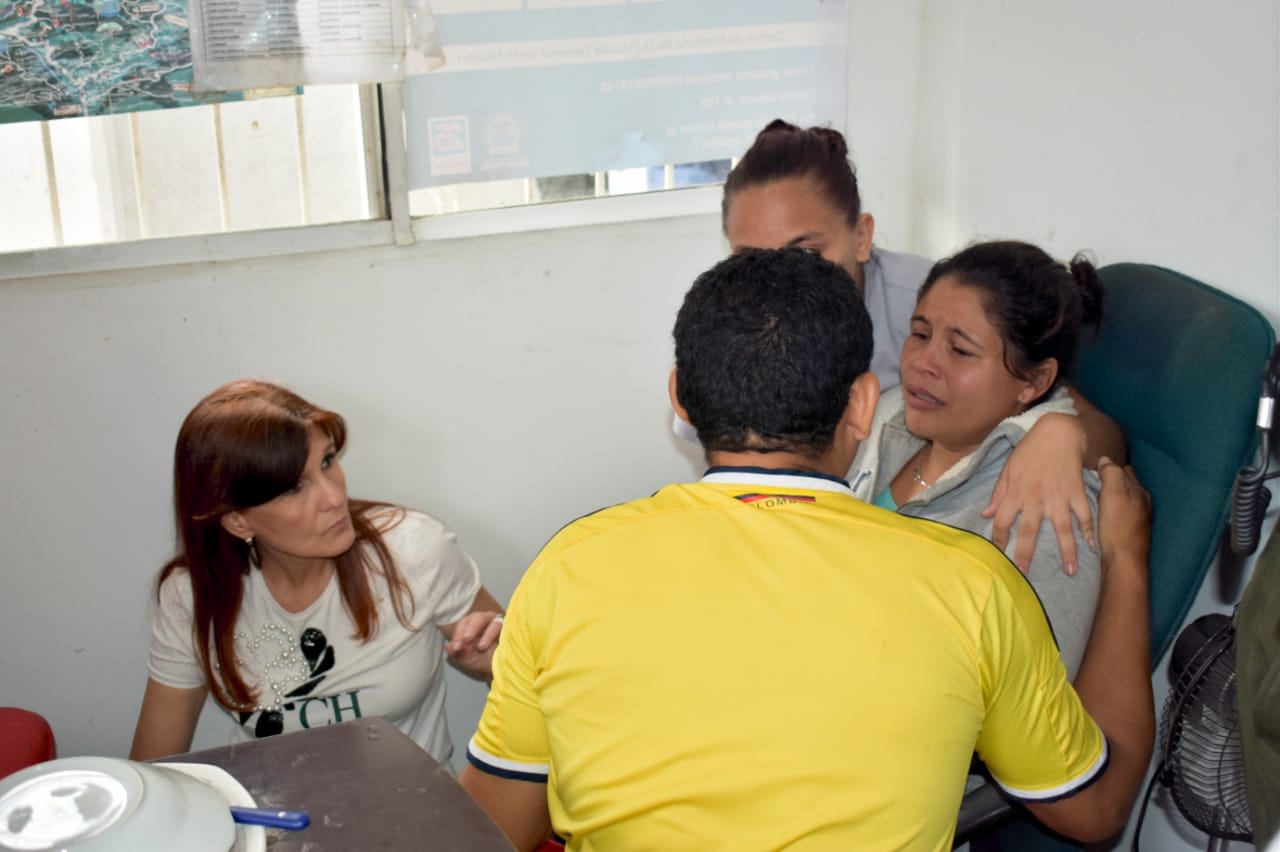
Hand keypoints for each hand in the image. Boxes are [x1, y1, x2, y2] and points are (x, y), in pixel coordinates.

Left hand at [446, 610, 503, 677]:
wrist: (498, 669)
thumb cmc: (481, 660)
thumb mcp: (465, 658)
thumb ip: (455, 652)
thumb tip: (449, 646)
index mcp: (471, 625)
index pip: (464, 623)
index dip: (458, 633)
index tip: (457, 647)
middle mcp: (485, 621)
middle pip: (477, 617)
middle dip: (471, 628)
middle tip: (466, 640)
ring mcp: (498, 624)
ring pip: (491, 620)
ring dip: (485, 634)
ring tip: (480, 647)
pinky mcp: (509, 629)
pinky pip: (503, 627)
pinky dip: (494, 635)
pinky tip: (491, 646)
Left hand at [983, 413, 1094, 574]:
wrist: (1058, 431)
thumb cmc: (1030, 450)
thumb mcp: (1009, 468)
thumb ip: (998, 493)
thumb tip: (986, 514)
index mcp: (1016, 492)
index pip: (1002, 522)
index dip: (999, 540)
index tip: (998, 556)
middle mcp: (1036, 498)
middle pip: (1029, 531)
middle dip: (1026, 555)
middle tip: (1025, 575)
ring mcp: (1059, 496)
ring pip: (1062, 529)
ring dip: (1067, 551)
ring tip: (1071, 571)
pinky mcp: (1077, 491)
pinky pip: (1084, 514)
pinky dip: (1090, 530)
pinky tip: (1093, 546)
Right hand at [1095, 456, 1151, 572]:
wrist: (1124, 562)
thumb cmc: (1117, 526)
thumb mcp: (1112, 493)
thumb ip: (1111, 473)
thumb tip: (1106, 460)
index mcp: (1140, 492)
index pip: (1125, 471)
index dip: (1109, 469)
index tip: (1094, 472)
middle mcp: (1143, 504)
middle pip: (1125, 487)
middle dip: (1111, 484)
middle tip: (1092, 486)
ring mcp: (1139, 520)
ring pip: (1123, 503)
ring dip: (1111, 501)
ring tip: (1094, 503)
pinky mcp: (1132, 534)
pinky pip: (1121, 517)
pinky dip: (1112, 515)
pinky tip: (1103, 520)